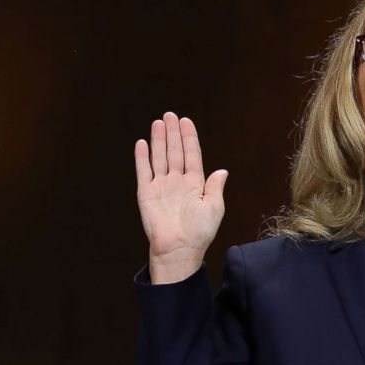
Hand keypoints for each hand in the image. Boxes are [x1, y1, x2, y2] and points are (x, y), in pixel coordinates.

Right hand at [134, 111, 227, 282]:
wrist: (179, 248)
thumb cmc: (199, 232)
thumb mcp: (214, 207)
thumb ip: (215, 187)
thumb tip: (223, 170)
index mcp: (195, 184)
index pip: (192, 155)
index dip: (189, 138)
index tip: (186, 121)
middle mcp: (177, 182)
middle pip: (175, 152)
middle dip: (173, 133)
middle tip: (170, 115)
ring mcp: (161, 186)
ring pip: (160, 157)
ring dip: (159, 140)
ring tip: (158, 123)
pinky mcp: (146, 193)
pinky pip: (144, 171)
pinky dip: (142, 158)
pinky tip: (142, 143)